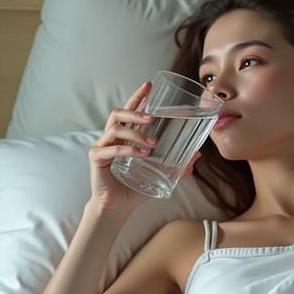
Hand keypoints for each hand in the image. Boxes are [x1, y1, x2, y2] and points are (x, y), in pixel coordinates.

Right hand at [87, 82, 201, 211]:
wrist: (118, 208)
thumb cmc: (135, 188)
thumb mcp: (159, 174)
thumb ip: (177, 164)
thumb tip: (197, 155)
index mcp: (124, 135)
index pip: (130, 110)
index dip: (138, 97)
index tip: (149, 85)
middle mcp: (111, 137)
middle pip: (118, 114)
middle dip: (136, 111)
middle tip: (152, 117)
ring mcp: (102, 146)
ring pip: (116, 128)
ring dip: (136, 133)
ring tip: (152, 143)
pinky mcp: (96, 158)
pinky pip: (112, 148)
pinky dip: (128, 149)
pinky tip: (142, 154)